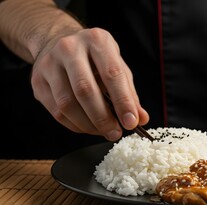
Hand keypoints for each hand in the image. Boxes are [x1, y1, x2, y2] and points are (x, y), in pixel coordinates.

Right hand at [30, 28, 148, 140]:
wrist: (57, 42)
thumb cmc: (95, 58)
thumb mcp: (117, 66)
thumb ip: (129, 92)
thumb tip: (140, 118)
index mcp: (97, 40)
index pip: (112, 74)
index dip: (123, 101)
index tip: (131, 122)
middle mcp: (70, 48)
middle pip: (85, 90)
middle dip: (103, 118)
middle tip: (115, 133)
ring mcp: (49, 64)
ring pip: (67, 104)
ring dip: (88, 125)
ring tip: (103, 132)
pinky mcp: (37, 81)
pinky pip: (56, 111)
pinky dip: (74, 125)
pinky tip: (87, 127)